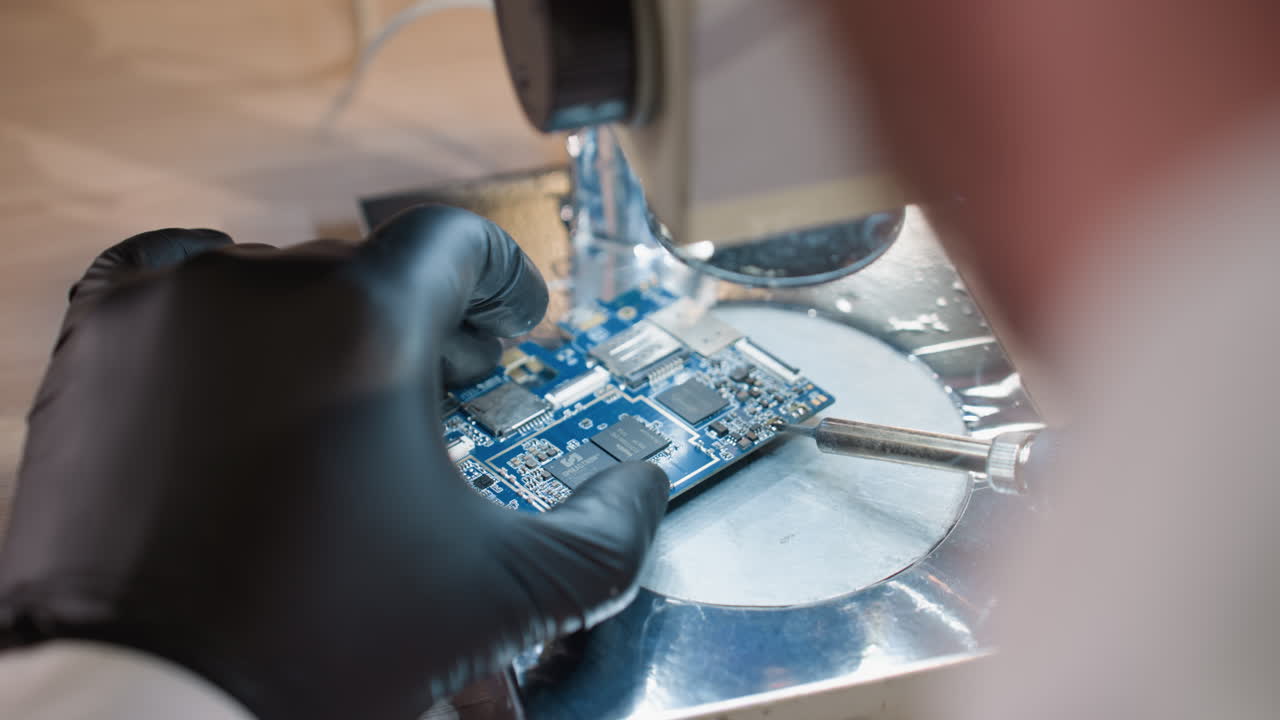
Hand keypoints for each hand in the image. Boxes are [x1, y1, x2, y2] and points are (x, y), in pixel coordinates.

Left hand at [0, 206, 668, 718]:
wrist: (146, 699)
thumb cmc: (313, 645)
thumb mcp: (498, 594)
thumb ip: (606, 535)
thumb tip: (642, 489)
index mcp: (365, 323)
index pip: (454, 243)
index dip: (502, 278)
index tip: (511, 318)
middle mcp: (260, 290)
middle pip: (372, 272)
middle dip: (423, 326)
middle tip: (445, 386)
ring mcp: (167, 314)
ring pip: (278, 284)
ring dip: (327, 326)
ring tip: (345, 397)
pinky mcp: (97, 349)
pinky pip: (176, 292)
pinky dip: (224, 321)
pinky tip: (246, 378)